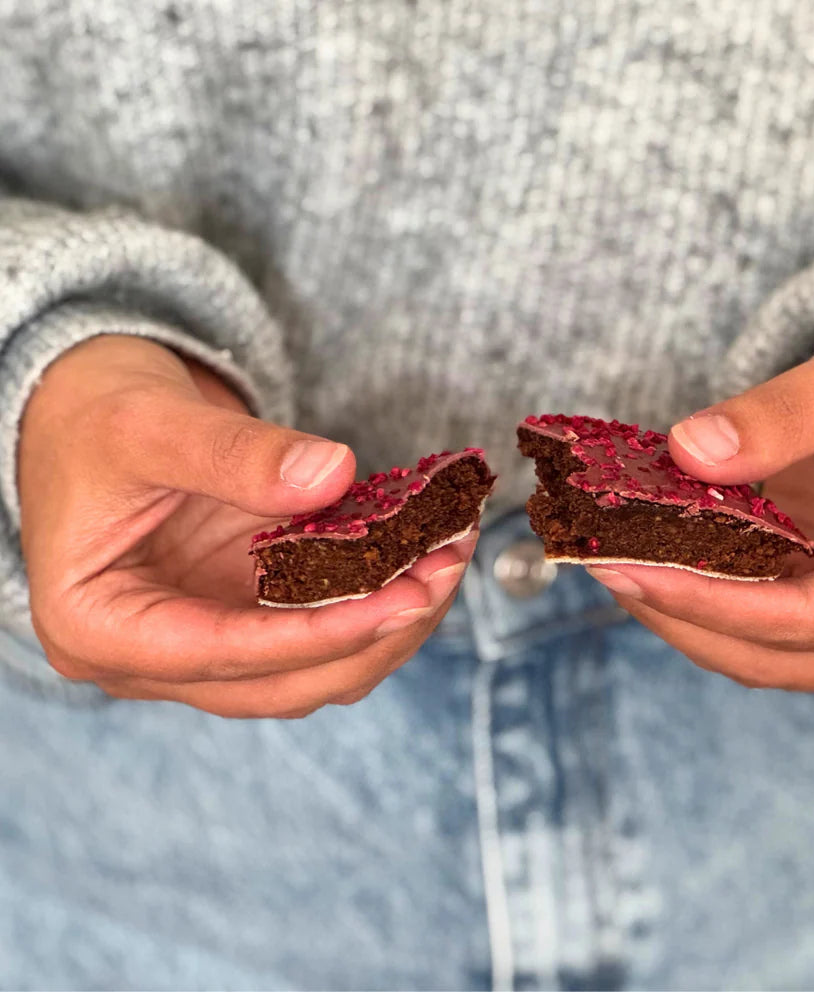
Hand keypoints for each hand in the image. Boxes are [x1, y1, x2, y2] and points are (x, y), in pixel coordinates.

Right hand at [18, 335, 474, 716]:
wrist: (85, 410)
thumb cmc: (91, 419)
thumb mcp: (148, 425)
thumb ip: (235, 456)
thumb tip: (334, 475)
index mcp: (100, 628)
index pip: (225, 656)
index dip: (322, 636)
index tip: (403, 599)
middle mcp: (154, 656)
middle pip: (283, 683)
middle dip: (375, 633)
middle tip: (446, 567)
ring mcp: (205, 640)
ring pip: (314, 670)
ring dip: (388, 624)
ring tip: (449, 555)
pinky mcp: (245, 615)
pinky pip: (321, 631)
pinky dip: (375, 600)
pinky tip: (420, 552)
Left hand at [589, 311, 813, 689]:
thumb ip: (785, 415)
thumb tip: (690, 452)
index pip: (811, 622)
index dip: (711, 604)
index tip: (629, 569)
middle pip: (773, 656)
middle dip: (680, 616)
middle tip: (601, 563)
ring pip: (754, 653)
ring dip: (679, 615)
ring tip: (610, 560)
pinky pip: (750, 624)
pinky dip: (696, 600)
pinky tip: (646, 559)